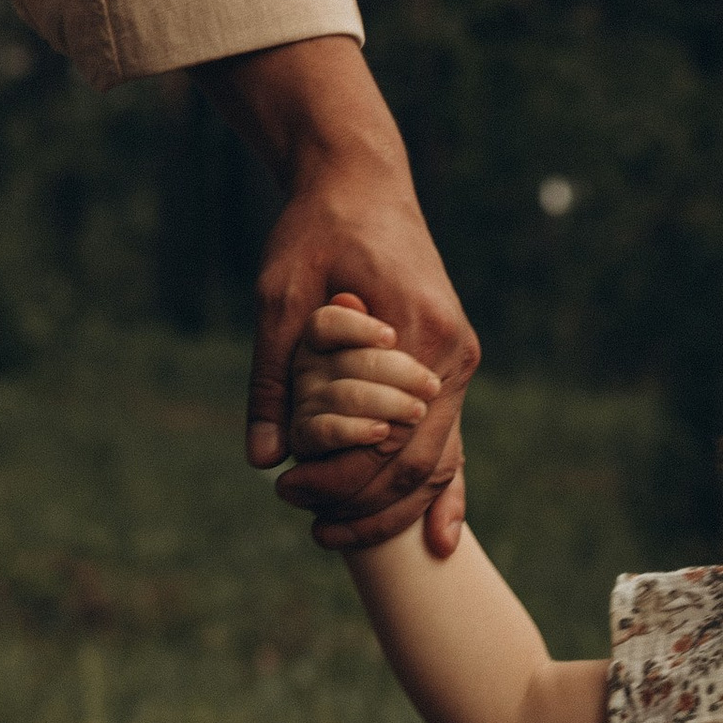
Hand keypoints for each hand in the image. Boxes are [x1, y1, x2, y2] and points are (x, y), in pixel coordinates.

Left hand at [205, 39, 478, 554]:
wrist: (361, 181)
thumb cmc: (317, 229)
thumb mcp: (279, 296)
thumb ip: (274, 377)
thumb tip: (263, 458)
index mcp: (419, 333)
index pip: (383, 438)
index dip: (338, 478)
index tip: (287, 490)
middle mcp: (452, 356)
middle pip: (415, 462)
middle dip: (362, 503)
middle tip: (305, 521)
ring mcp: (459, 364)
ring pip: (438, 462)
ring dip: (393, 508)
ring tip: (337, 534)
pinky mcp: (450, 368)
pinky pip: (450, 443)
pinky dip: (442, 492)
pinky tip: (437, 541)